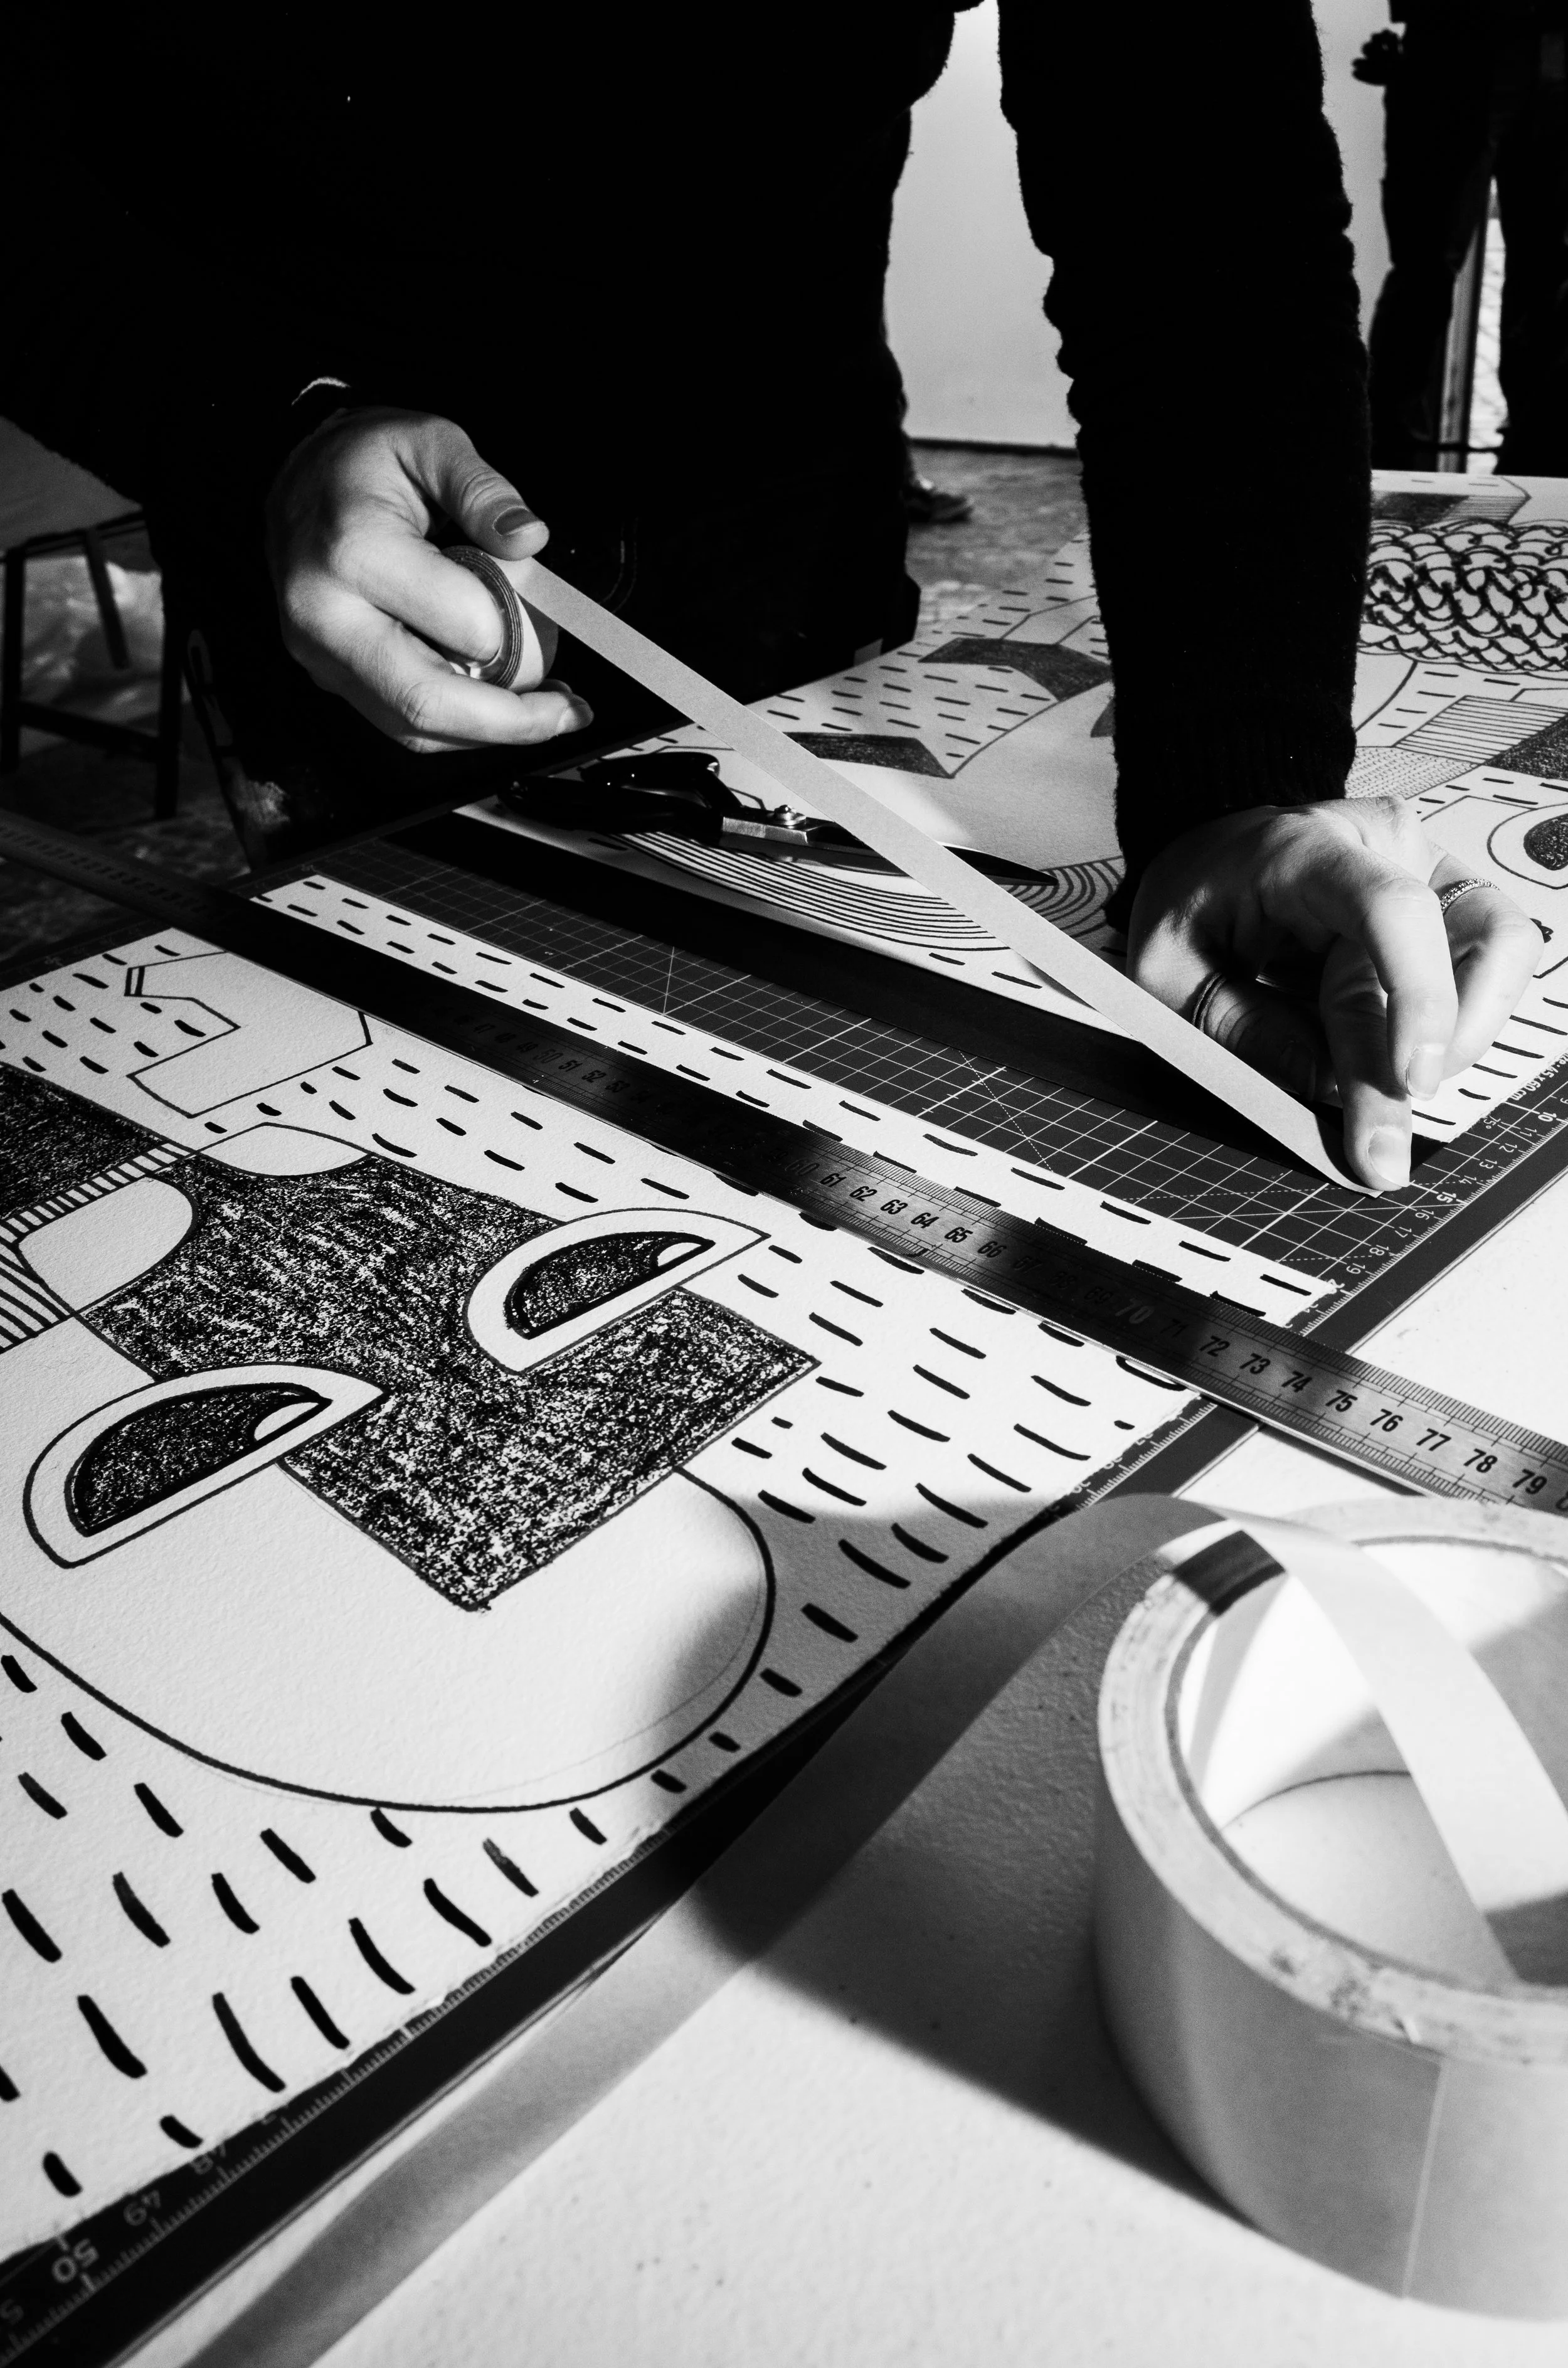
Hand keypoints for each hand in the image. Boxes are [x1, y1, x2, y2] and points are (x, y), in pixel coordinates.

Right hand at [264, 408, 591, 751]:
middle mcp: (326, 617)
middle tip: (567, 712)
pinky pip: (402, 725)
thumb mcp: (428, 441)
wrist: (296, 480)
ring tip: (546, 712)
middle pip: (430, 702)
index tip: (547, 612)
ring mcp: (322, 656)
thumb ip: (483, 489)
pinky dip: (459, 727)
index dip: (519, 626)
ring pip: (416, 729)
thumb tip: (528, 537)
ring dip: (490, 731)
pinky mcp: (331, 678)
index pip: (462, 624)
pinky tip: (499, 706)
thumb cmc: (359, 461)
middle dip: (513, 720)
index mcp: (352, 552)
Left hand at [1126, 799, 1539, 1190]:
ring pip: (1499, 957)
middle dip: (1416, 1068)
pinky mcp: (1448, 905)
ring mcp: (1428, 871)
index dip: (1418, 997)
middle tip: (1379, 1151)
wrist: (1211, 859)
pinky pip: (1489, 969)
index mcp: (1306, 851)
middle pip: (1449, 954)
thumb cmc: (1188, 903)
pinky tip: (1400, 1059)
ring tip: (1390, 1089)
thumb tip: (1329, 1086)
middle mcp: (1387, 850)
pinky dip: (1457, 1028)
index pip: (1392, 909)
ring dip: (1459, 1041)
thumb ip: (1238, 1026)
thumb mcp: (1166, 970)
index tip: (1411, 1082)